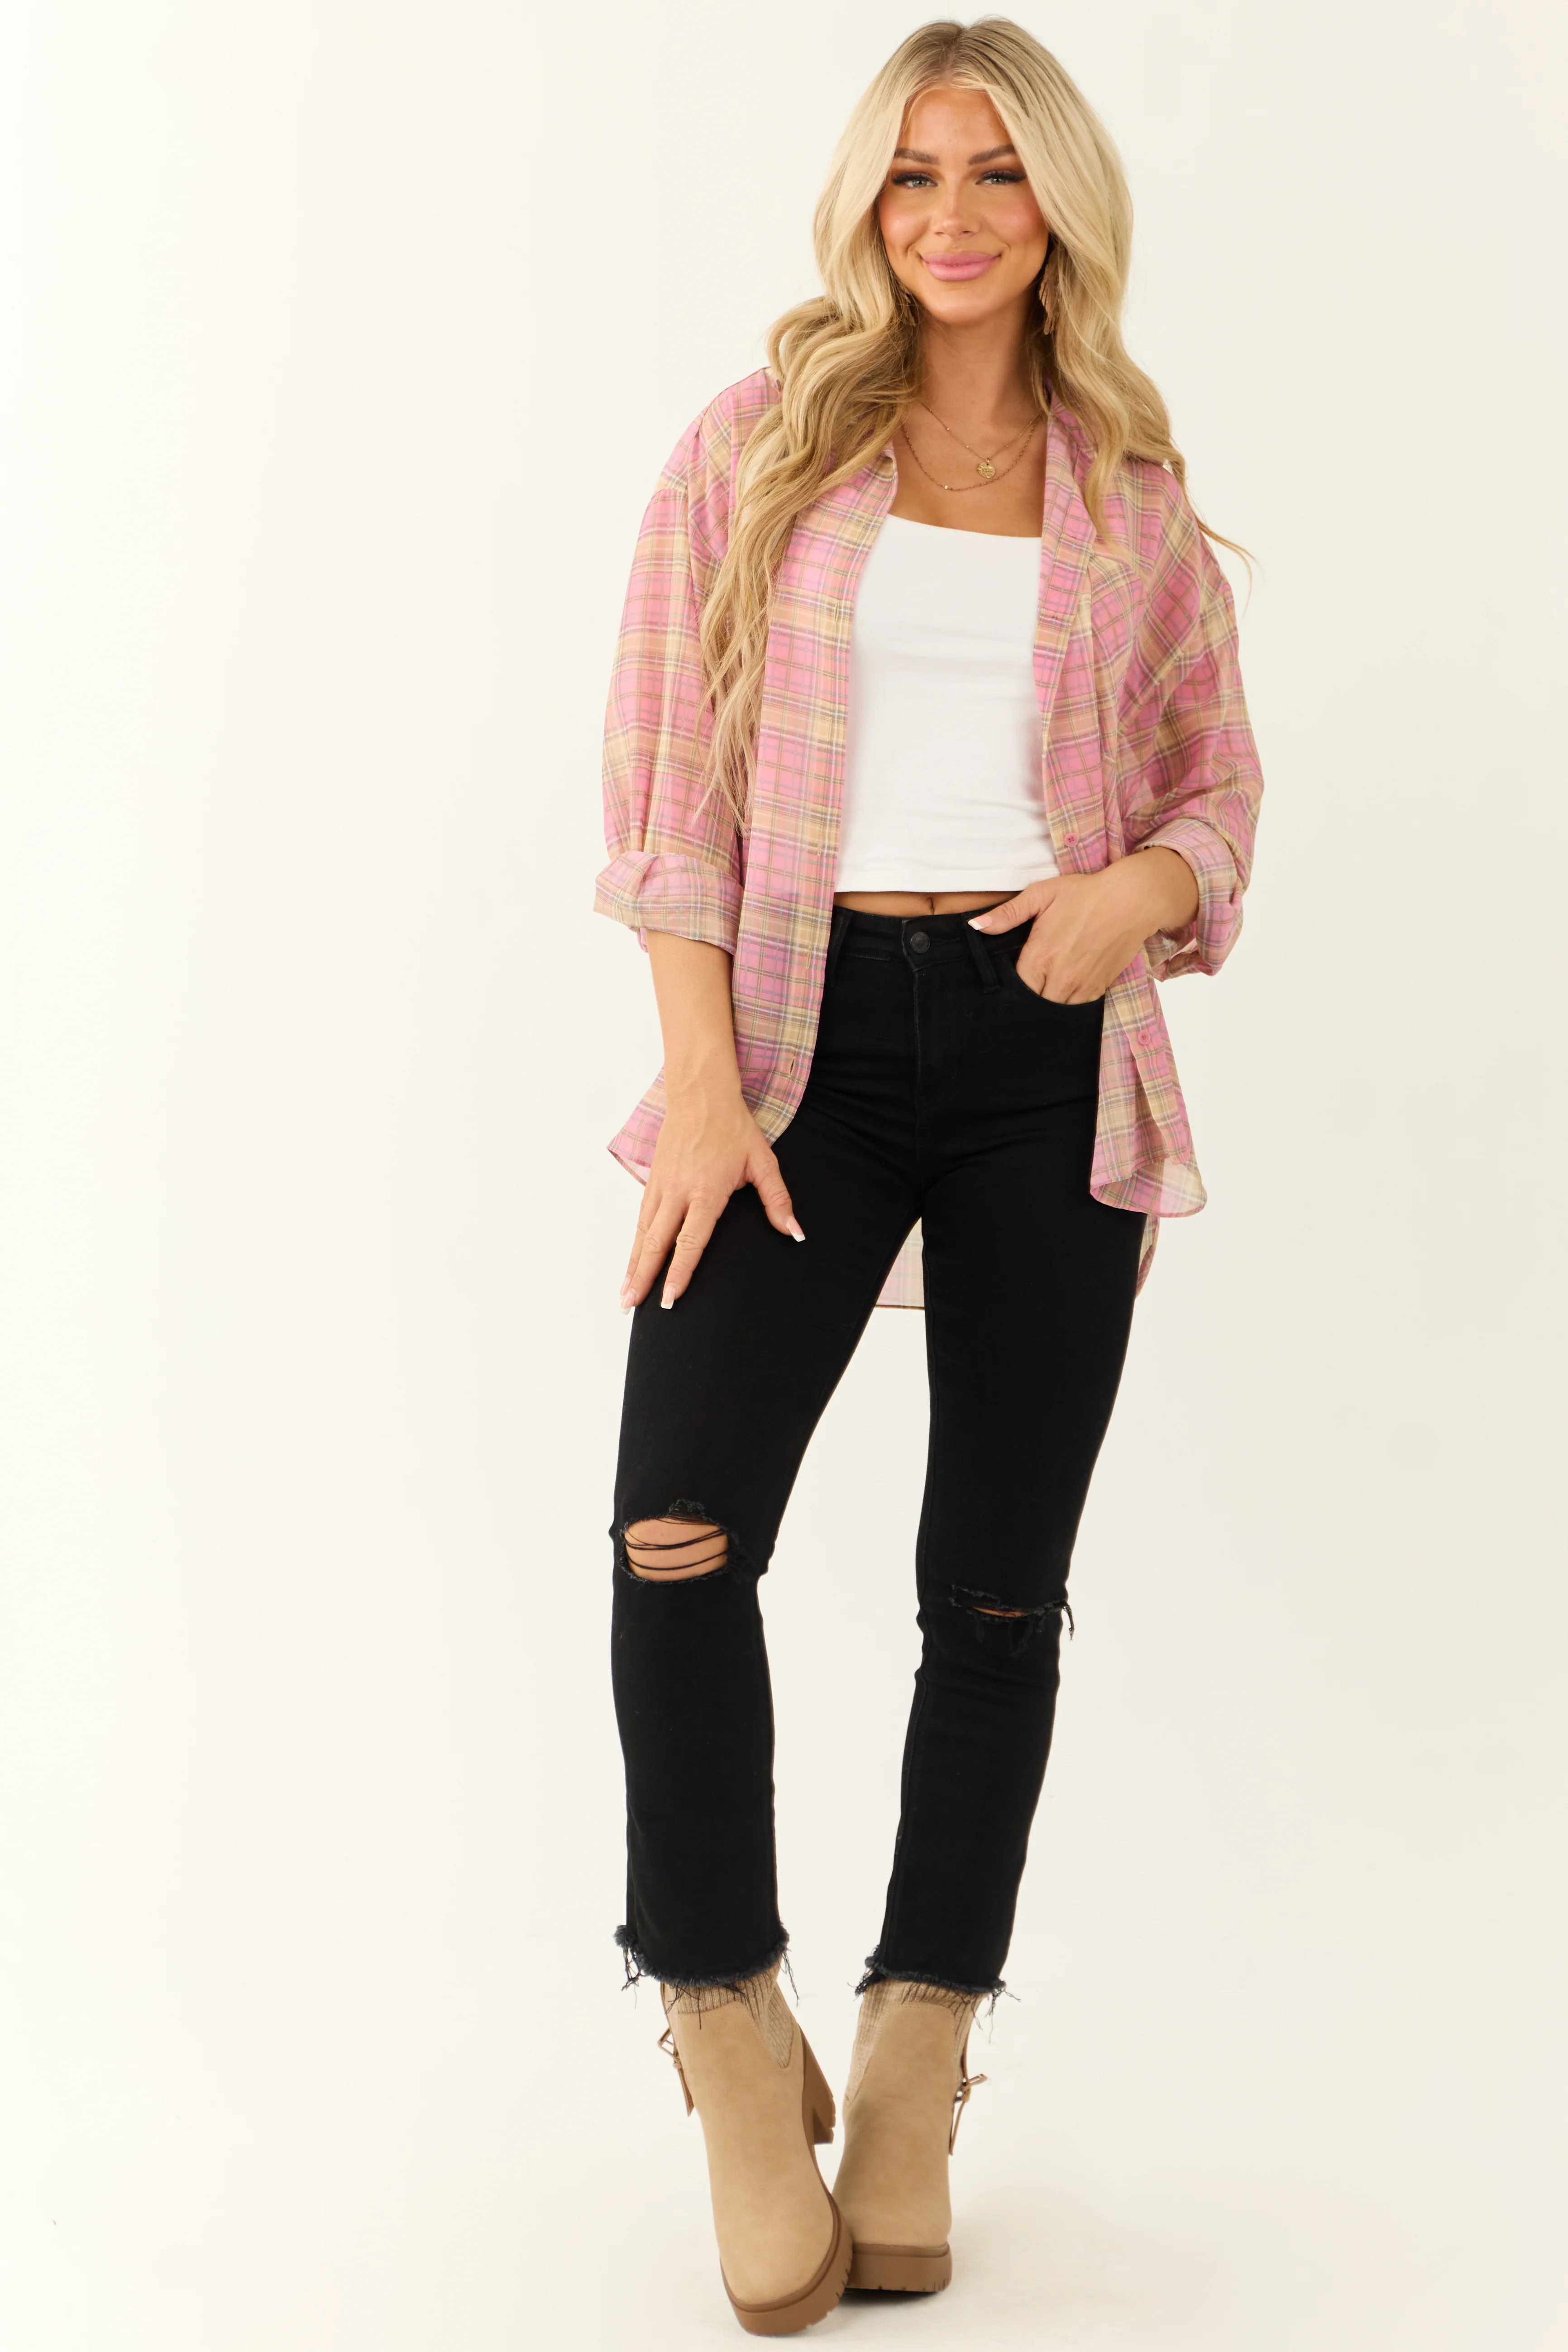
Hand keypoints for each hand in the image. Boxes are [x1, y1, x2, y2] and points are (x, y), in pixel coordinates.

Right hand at [621, 1081, 802, 1311]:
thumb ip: (777, 1199)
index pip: (690, 1240)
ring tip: (624, 1295)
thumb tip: (793, 1232)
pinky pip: (640, 1220)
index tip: (669, 1298)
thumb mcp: (763, 1161)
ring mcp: (661, 1186)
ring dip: (632, 1266)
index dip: (679, 1272)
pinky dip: (634, 1245)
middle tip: (631, 1306)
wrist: (700, 1093)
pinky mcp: (652, 1180)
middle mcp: (678, 1191)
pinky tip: (631, 1263)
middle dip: (644, 1278)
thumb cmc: (733, 1127)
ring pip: (643, 1233)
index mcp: (706, 1190)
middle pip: (656, 1243)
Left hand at [969, 849, 1197, 1002]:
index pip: (1015, 990)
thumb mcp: (1041, 895)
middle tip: (1024, 990)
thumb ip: (1007, 914)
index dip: (1008, 991)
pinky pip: (1078, 1009)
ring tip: (1042, 993)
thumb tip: (976, 926)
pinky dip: (1068, 1004)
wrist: (1132, 899)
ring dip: (1047, 1005)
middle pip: (1033, 1006)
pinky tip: (1063, 992)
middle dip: (1026, 1002)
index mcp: (1040, 957)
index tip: (1007, 984)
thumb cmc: (1086, 894)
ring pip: (1056, 1011)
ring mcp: (1082, 986)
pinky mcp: (1099, 988)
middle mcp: (1060, 978)